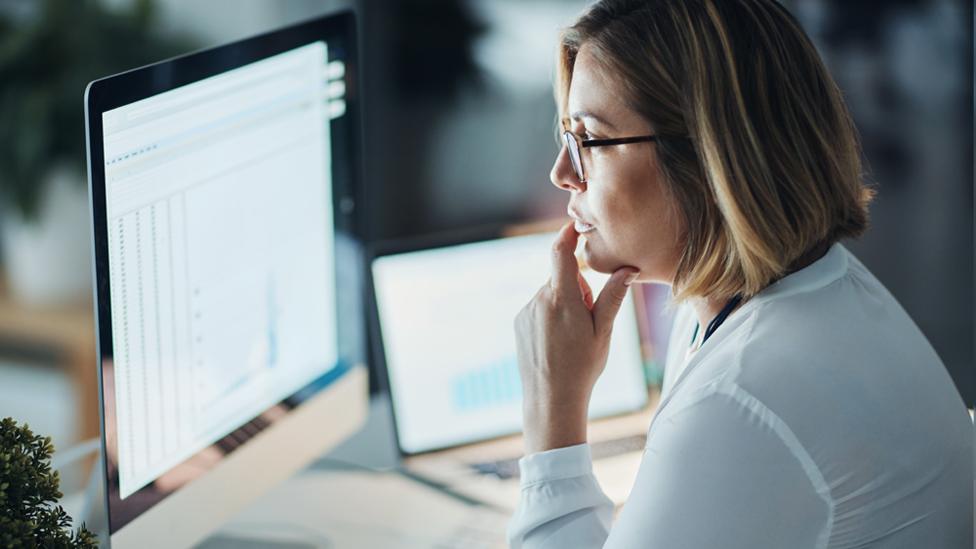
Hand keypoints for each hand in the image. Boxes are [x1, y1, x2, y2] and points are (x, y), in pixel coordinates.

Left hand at [514, 222, 638, 453]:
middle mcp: (539, 300)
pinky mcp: (519, 323)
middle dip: (577, 289)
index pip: (560, 253)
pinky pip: (538, 309)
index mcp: (562, 299)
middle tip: (587, 321)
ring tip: (571, 338)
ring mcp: (526, 312)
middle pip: (561, 278)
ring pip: (550, 295)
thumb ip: (613, 296)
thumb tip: (628, 269)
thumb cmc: (582, 367)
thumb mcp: (604, 331)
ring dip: (563, 305)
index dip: (567, 235)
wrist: (550, 399)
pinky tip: (556, 344)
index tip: (575, 227)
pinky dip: (550, 317)